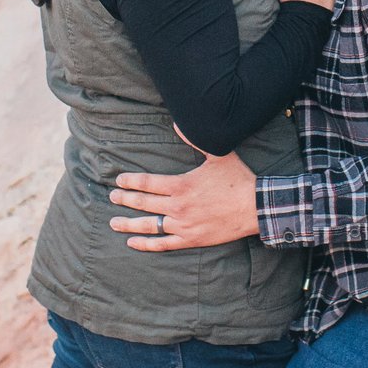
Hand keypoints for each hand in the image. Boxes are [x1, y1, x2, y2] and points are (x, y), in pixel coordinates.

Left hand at [109, 150, 259, 249]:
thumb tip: (178, 122)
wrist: (255, 208)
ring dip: (129, 224)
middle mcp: (178, 206)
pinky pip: (163, 244)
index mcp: (181, 185)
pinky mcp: (191, 239)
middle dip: (125, 200)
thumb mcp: (218, 155)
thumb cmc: (237, 180)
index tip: (119, 181)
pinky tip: (133, 242)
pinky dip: (146, 244)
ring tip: (114, 222)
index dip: (131, 181)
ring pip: (149, 226)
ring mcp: (183, 225)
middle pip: (144, 203)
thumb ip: (195, 140)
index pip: (148, 183)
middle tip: (112, 198)